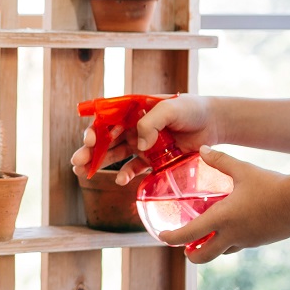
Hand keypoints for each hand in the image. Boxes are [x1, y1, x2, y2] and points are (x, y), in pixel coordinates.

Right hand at [70, 95, 223, 180]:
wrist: (213, 123)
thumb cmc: (190, 110)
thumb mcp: (170, 109)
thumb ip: (151, 122)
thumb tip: (140, 144)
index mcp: (132, 110)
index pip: (106, 119)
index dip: (94, 130)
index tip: (89, 140)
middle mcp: (133, 127)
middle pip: (105, 139)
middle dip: (88, 151)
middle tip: (77, 162)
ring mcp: (141, 144)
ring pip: (115, 155)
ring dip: (98, 163)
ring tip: (82, 173)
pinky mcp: (152, 159)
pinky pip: (134, 168)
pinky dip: (126, 175)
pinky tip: (120, 181)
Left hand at [159, 148, 289, 263]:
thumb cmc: (271, 184)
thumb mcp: (243, 170)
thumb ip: (220, 160)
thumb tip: (202, 149)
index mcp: (222, 218)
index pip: (188, 235)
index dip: (171, 238)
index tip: (162, 237)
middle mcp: (232, 235)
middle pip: (202, 256)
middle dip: (190, 254)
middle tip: (184, 247)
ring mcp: (247, 241)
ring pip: (222, 252)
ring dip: (211, 247)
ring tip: (206, 236)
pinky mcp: (260, 242)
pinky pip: (239, 246)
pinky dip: (230, 242)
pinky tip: (234, 228)